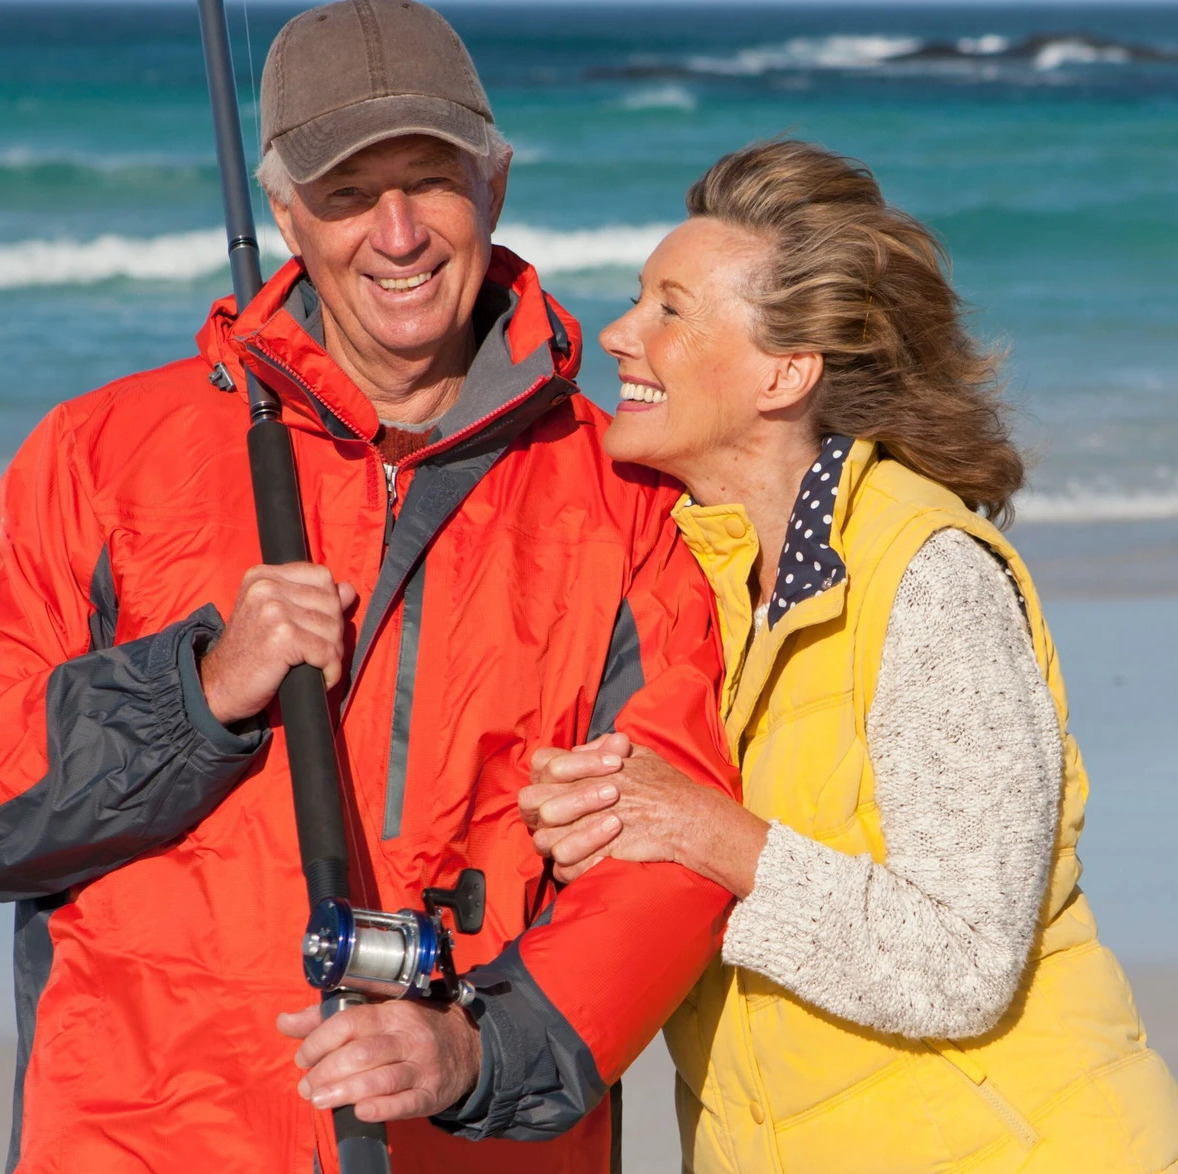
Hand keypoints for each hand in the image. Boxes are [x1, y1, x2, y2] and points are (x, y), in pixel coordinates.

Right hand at [199, 563, 356, 724]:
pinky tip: (322, 678)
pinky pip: (327, 652)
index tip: (318, 626)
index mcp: (263, 575)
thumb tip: (349, 590)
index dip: (330, 603)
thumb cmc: (249, 653)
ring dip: (333, 653)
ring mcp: (274, 610)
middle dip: (333, 631)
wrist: (218, 687)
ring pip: (332, 628)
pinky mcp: (282, 637)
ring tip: (317, 664)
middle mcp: (266, 587)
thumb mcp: (276, 617)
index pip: (321, 576)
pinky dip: (331, 670)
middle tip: (318, 652)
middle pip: (330, 601)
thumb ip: (311, 599)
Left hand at [277, 998, 480, 1121]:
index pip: (351, 1022)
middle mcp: (408, 1036)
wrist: (464, 1045)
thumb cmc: (407, 1029)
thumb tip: (285, 1021)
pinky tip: (359, 1111)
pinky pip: (405, 1102)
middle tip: (307, 1087)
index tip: (303, 1057)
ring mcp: (421, 1065)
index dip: (320, 1041)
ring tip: (319, 1100)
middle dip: (327, 1072)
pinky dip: (381, 1108)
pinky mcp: (430, 1093)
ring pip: (381, 1078)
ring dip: (345, 1091)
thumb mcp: (374, 1013)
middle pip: (362, 1053)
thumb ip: (327, 1019)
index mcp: (392, 1012)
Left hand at [524, 736, 767, 895]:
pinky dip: (570, 868)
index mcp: (588, 767)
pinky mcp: (596, 853)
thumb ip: (604, 748)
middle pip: (534, 803)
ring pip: (544, 840)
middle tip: (561, 818)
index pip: (544, 764)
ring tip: (573, 841)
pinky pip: (565, 868)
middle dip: (543, 811)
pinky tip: (582, 862)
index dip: (546, 775)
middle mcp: (581, 793)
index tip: (560, 784)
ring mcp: (587, 825)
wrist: (687, 816)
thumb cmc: (664, 784)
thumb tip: (580, 748)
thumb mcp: (636, 753)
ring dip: (556, 842)